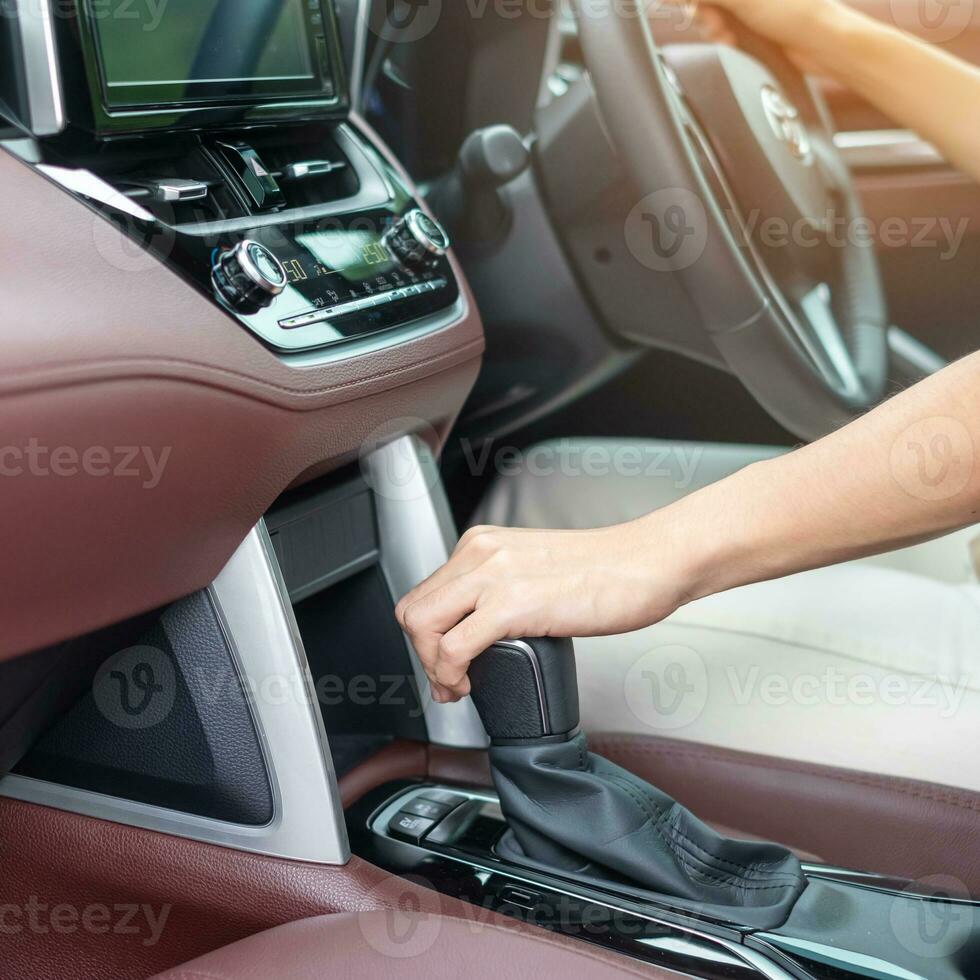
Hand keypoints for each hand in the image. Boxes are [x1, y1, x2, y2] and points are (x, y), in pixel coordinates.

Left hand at [395, 519, 692, 702]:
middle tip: (446, 681)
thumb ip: (503, 587)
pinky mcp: (511, 604)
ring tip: (456, 687)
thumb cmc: (608, 572)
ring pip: (421, 627)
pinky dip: (449, 676)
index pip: (425, 592)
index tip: (442, 662)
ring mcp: (493, 576)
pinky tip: (468, 685)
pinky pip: (452, 648)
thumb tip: (484, 626)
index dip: (426, 635)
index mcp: (482, 545)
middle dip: (422, 654)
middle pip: (413, 610)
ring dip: (431, 667)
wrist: (648, 563)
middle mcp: (480, 554)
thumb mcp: (536, 570)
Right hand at [670, 0, 854, 73]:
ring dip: (713, 27)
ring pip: (715, 12)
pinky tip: (731, 44)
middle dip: (705, 11)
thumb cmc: (794, 12)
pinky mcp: (753, 22)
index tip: (691, 7)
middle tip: (714, 24)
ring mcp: (752, 3)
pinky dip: (723, 38)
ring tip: (726, 37)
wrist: (820, 43)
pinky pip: (726, 28)